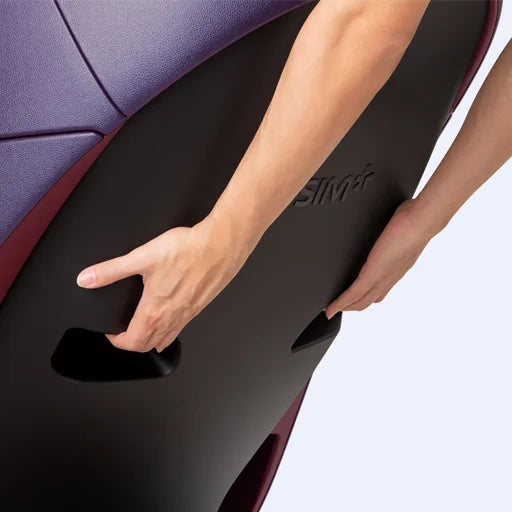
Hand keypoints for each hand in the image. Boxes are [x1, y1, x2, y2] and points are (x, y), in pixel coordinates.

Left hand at [76, 215, 250, 352]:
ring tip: (142, 330)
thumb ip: (112, 270)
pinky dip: (169, 332)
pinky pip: (180, 329)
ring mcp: (187, 315)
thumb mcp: (142, 257)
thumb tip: (87, 279)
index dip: (116, 342)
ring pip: (165, 340)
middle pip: (148, 345)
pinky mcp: (199, 307)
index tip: (110, 332)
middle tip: (122, 333)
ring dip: (150, 340)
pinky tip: (168, 318)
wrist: (220, 245)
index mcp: (154, 310)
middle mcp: (172, 318)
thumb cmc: (187, 250)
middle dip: (132, 343)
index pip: (132, 342)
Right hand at [325, 199, 432, 316]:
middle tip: (336, 309)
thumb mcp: (399, 231)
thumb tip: (385, 227)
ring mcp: (382, 278)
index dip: (365, 297)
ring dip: (345, 307)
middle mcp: (390, 277)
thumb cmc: (413, 222)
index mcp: (395, 269)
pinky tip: (331, 306)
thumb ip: (389, 235)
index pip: (378, 290)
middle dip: (352, 306)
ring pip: (362, 301)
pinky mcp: (373, 274)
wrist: (420, 222)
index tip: (352, 300)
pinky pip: (354, 294)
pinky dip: (341, 303)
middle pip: (369, 300)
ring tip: (332, 309)